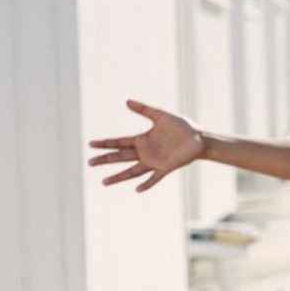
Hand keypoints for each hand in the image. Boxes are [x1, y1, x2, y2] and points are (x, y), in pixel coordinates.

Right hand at [87, 100, 202, 191]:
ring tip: (103, 182)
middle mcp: (145, 152)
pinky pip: (154, 178)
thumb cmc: (182, 126)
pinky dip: (147, 184)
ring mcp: (154, 162)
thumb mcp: (161, 116)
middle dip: (105, 160)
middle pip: (120, 157)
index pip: (118, 142)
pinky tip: (137, 189)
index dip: (105, 143)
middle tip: (90, 162)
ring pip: (132, 171)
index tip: (90, 144)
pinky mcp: (166, 168)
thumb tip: (126, 101)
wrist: (199, 138)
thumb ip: (144, 109)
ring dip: (118, 176)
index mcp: (142, 140)